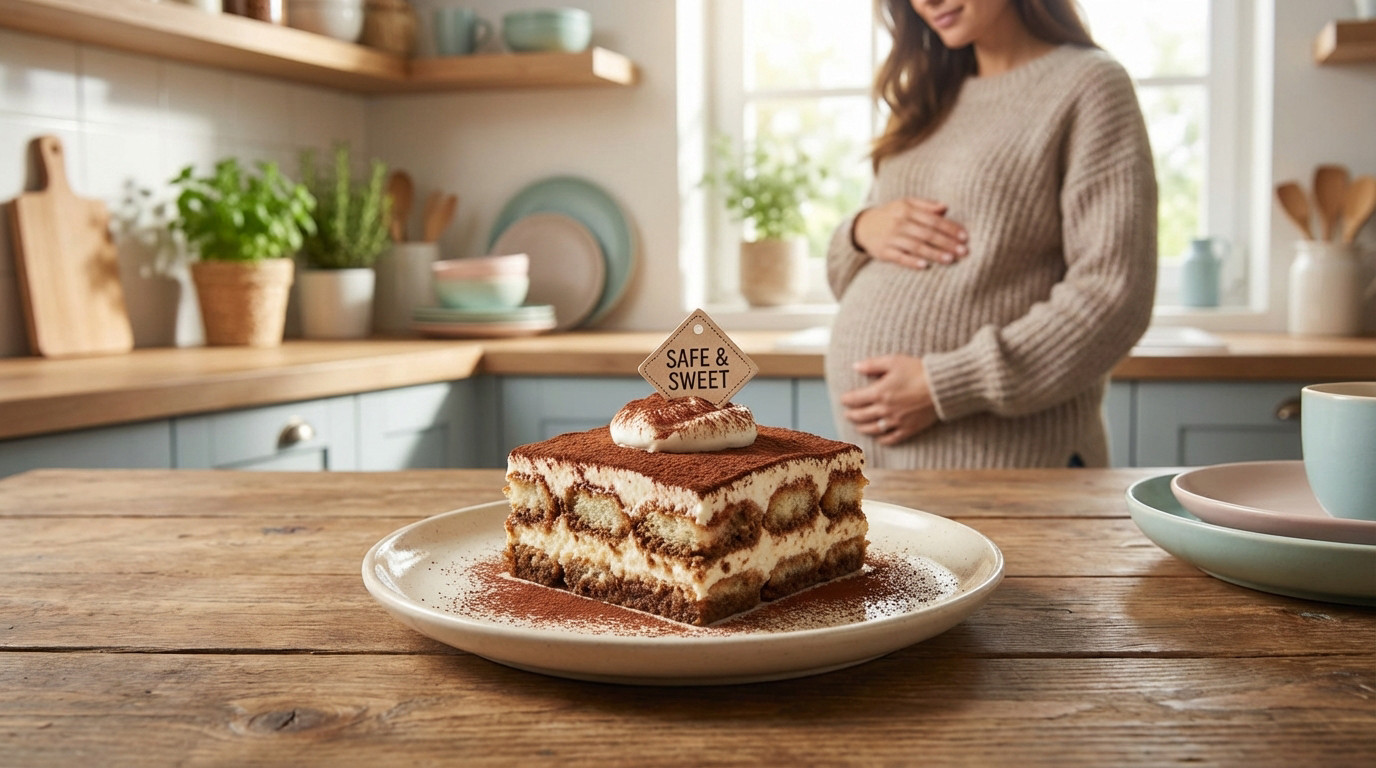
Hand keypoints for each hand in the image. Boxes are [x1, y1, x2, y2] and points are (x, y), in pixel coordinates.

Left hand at [840, 354, 938, 444]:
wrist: (942, 387)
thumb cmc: (918, 371)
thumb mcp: (894, 361)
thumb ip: (872, 364)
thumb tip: (855, 366)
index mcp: (879, 393)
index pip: (855, 399)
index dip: (846, 400)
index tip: (843, 399)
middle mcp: (885, 410)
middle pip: (861, 416)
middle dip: (851, 415)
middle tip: (847, 413)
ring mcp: (896, 421)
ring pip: (873, 429)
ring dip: (862, 428)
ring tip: (858, 426)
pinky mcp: (908, 429)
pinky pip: (891, 438)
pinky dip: (882, 439)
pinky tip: (878, 438)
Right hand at [853, 197, 967, 269]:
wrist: (862, 226)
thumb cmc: (890, 215)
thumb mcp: (905, 204)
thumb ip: (926, 205)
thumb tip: (946, 208)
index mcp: (906, 210)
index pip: (933, 219)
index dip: (950, 228)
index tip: (965, 237)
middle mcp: (899, 223)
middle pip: (927, 233)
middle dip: (947, 242)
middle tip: (963, 251)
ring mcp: (890, 238)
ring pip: (916, 246)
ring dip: (934, 253)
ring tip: (950, 259)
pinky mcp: (883, 252)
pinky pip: (899, 257)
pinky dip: (911, 261)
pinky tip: (924, 266)